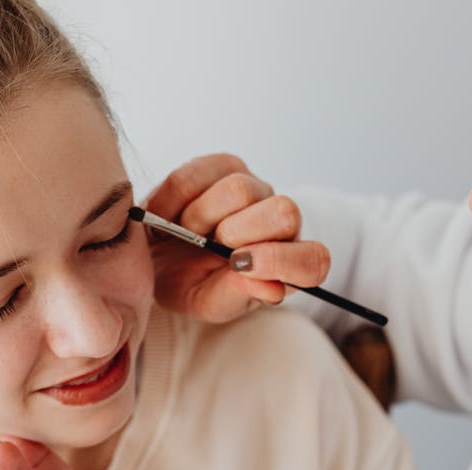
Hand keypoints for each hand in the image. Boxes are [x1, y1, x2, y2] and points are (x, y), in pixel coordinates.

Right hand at [145, 154, 329, 322]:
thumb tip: (271, 289)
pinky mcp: (225, 165)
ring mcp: (256, 189)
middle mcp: (280, 223)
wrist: (158, 258)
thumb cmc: (191, 284)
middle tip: (206, 246)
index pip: (314, 260)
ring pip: (239, 189)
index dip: (280, 260)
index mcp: (288, 264)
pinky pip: (200, 173)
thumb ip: (237, 295)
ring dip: (200, 216)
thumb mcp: (209, 301)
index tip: (238, 265)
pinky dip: (174, 198)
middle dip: (236, 232)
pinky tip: (167, 215)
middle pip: (282, 212)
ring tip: (183, 232)